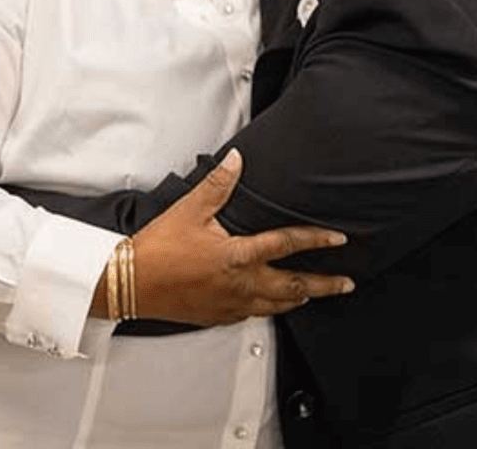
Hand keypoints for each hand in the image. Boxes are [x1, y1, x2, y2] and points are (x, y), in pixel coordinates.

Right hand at [117, 150, 354, 325]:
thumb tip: (236, 160)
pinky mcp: (219, 316)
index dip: (316, 240)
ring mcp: (231, 304)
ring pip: (277, 305)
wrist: (130, 283)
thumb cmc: (157, 249)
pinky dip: (272, 308)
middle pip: (294, 286)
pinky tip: (274, 303)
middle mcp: (240, 284)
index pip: (287, 245)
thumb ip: (217, 185)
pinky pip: (255, 314)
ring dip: (301, 298)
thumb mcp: (189, 210)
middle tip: (346, 283)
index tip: (338, 239)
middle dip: (325, 285)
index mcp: (237, 256)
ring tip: (317, 293)